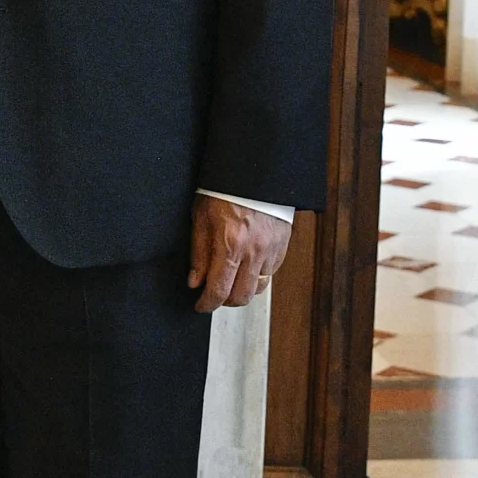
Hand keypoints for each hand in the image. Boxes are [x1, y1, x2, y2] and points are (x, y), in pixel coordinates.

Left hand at [188, 195, 291, 312]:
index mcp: (230, 244)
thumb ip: (199, 253)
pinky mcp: (282, 246)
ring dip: (242, 290)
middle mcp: (254, 251)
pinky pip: (270, 273)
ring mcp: (271, 250)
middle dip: (224, 301)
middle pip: (241, 297)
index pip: (218, 290)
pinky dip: (256, 275)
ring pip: (257, 288)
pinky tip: (245, 265)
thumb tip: (195, 282)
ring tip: (230, 280)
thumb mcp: (201, 217)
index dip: (207, 304)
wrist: (255, 172)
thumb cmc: (224, 190)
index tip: (200, 305)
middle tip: (213, 294)